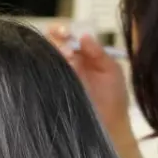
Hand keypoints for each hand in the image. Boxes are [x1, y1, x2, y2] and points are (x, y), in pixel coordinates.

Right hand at [47, 25, 133, 144]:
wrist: (110, 126)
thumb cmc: (114, 99)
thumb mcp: (112, 71)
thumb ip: (99, 53)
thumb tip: (83, 35)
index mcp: (82, 56)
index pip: (67, 37)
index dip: (62, 31)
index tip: (64, 31)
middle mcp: (67, 64)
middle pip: (52, 44)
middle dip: (56, 40)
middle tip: (67, 49)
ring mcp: (58, 76)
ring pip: (45, 57)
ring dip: (53, 53)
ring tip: (66, 57)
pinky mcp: (51, 88)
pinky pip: (43, 75)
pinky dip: (47, 68)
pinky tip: (59, 68)